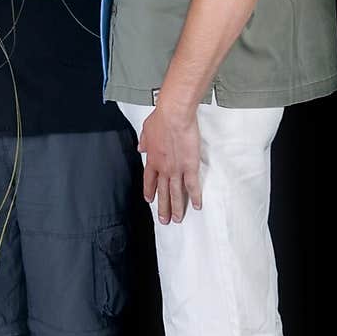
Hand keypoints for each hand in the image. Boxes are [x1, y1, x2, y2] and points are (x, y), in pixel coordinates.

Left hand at [138, 104, 201, 222]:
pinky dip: (194, 197)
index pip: (150, 180)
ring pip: (175, 193)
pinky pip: (192, 186)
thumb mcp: (147, 129)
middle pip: (162, 192)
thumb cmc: (161, 118)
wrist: (173, 116)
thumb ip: (144, 141)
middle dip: (162, 207)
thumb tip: (140, 147)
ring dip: (176, 208)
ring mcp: (176, 169)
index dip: (150, 191)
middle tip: (164, 219)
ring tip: (177, 219)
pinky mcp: (190, 166)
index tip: (150, 199)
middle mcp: (163, 168)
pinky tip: (196, 205)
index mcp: (152, 159)